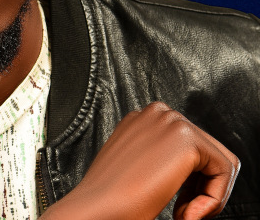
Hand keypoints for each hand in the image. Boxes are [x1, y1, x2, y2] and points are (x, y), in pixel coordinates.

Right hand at [41, 102, 239, 219]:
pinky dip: (215, 199)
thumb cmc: (112, 197)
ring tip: (182, 214)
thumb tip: (190, 171)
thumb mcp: (136, 167)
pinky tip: (186, 213)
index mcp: (142, 118)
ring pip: (220, 160)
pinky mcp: (186, 139)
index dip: (189, 186)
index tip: (177, 207)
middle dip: (201, 189)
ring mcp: (171, 121)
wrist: (97, 207)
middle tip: (182, 214)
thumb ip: (158, 157)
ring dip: (207, 194)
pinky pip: (225, 169)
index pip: (189, 149)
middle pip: (208, 152)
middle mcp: (158, 113)